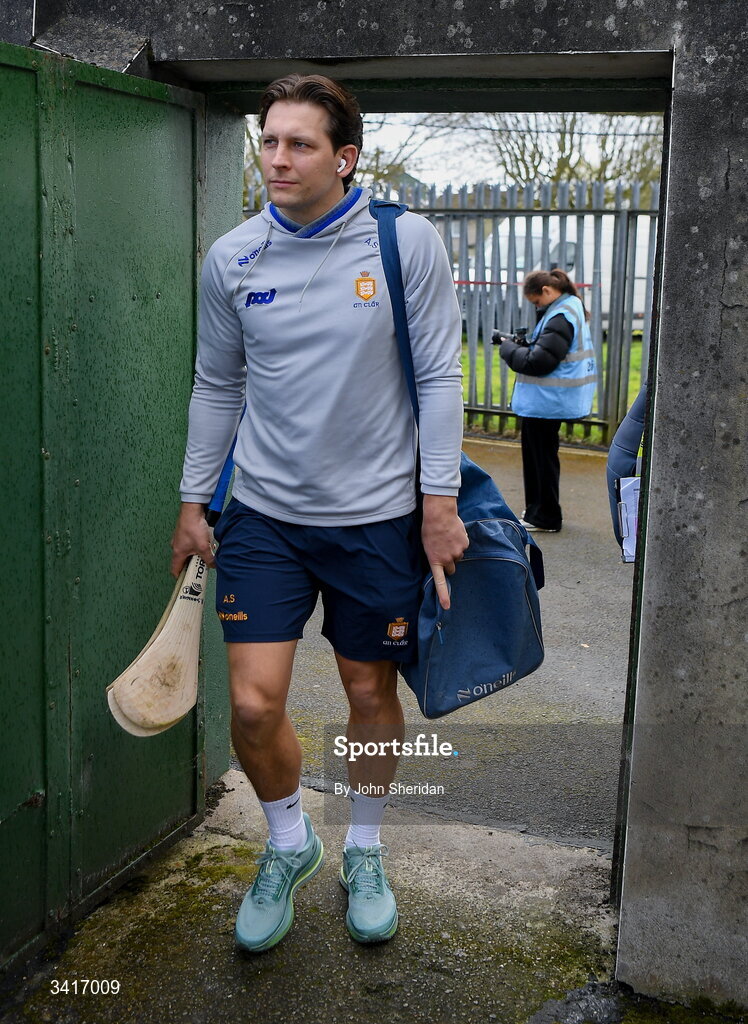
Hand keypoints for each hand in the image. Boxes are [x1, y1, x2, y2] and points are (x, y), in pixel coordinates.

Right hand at [170, 502, 214, 576]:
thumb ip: (209, 559)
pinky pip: (190, 543)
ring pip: (188, 552)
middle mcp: (176, 546)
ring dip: (196, 554)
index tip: (187, 581)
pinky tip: (206, 543)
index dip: (181, 577)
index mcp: (177, 553)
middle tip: (202, 567)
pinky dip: (197, 545)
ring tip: (206, 554)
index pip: (175, 570)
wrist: (193, 509)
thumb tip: (213, 565)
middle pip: (183, 561)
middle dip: (192, 565)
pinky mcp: (185, 532)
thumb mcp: (203, 547)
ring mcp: (180, 539)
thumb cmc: (193, 527)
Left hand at [420, 495, 468, 610]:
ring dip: (454, 550)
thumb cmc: (429, 528)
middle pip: (452, 568)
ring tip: (448, 537)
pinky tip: (454, 533)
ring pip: (458, 556)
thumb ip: (435, 556)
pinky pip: (464, 546)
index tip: (447, 606)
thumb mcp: (427, 545)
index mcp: (435, 560)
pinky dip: (460, 541)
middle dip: (449, 562)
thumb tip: (442, 561)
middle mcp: (448, 559)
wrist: (439, 513)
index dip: (444, 595)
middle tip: (444, 550)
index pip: (440, 582)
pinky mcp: (465, 544)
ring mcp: (458, 552)